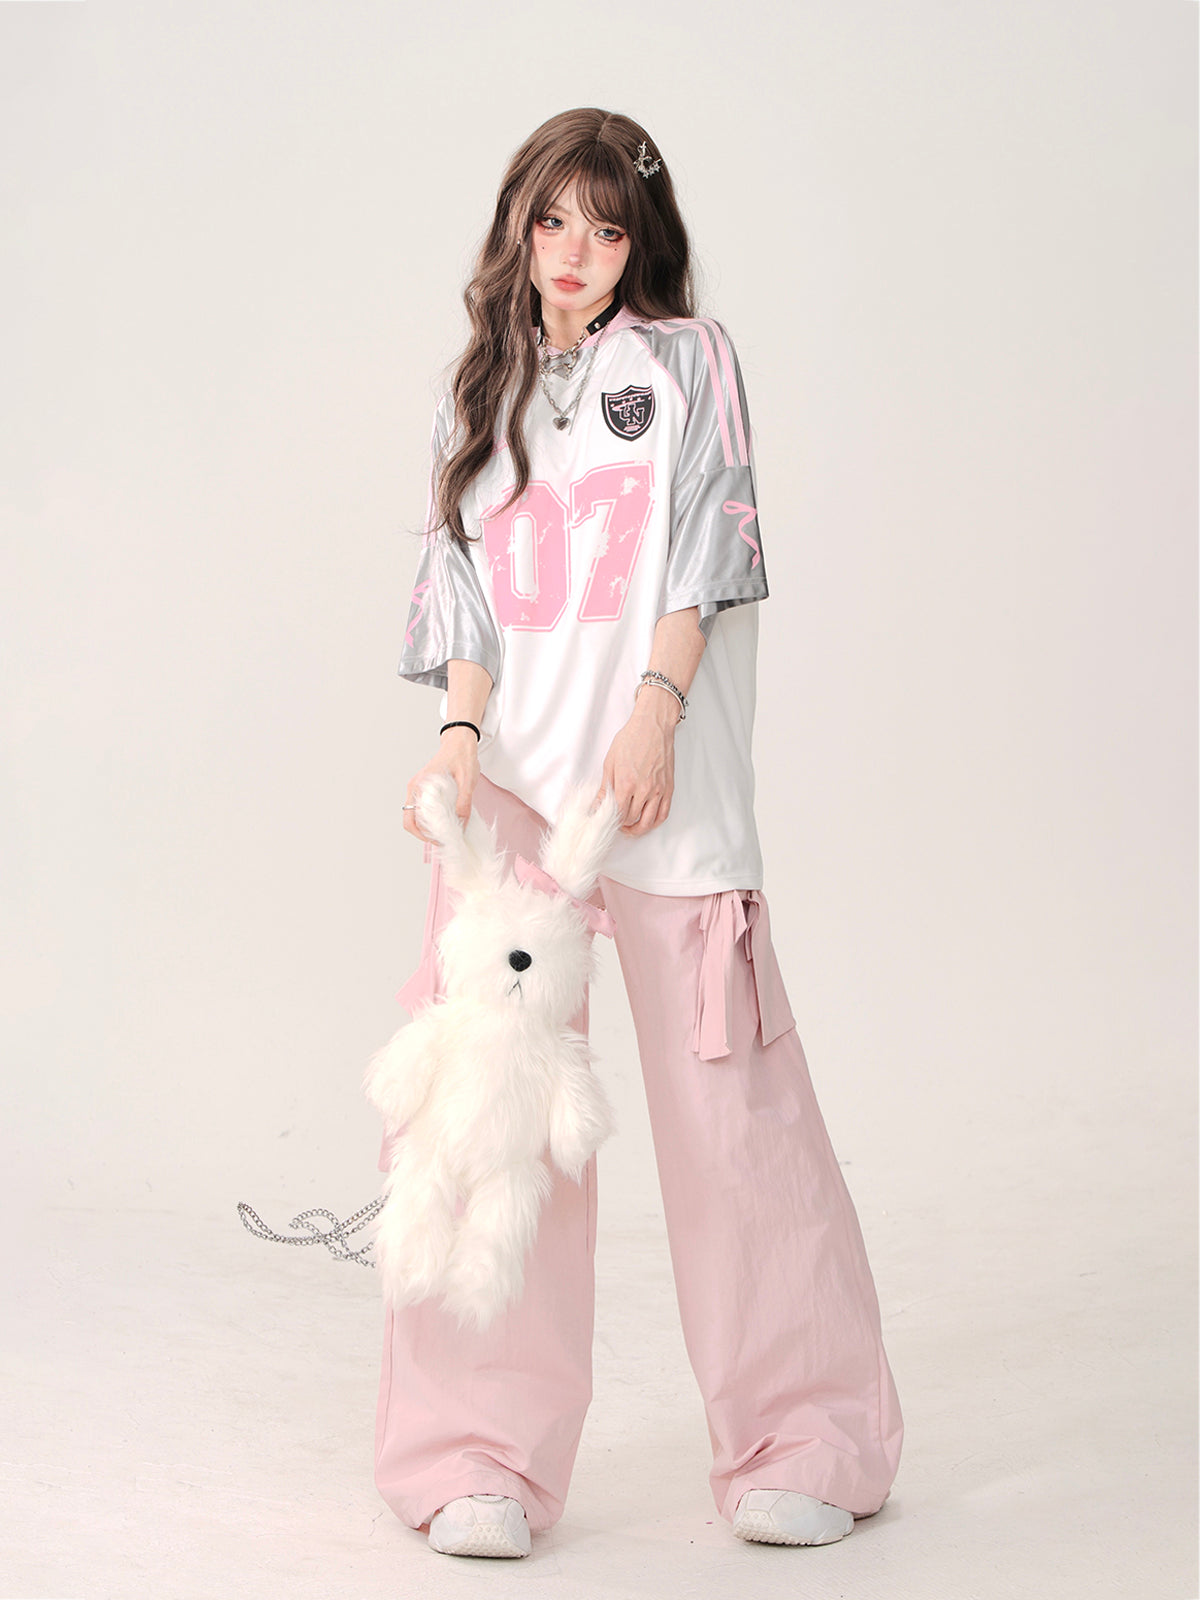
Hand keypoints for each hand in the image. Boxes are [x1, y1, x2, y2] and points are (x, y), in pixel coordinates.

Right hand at [404, 729, 479, 843]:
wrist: (460, 742)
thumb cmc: (462, 756)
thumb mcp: (467, 780)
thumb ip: (464, 801)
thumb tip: (461, 822)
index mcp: (421, 786)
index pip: (411, 818)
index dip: (422, 834)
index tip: (440, 840)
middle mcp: (415, 788)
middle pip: (410, 820)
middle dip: (425, 834)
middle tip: (444, 840)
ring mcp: (418, 789)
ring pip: (416, 816)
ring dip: (428, 827)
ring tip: (447, 831)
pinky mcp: (425, 790)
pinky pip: (423, 810)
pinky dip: (432, 819)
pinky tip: (447, 821)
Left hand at [596, 686, 678, 835]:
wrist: (653, 726)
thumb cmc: (631, 739)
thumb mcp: (610, 762)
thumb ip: (604, 787)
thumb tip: (596, 805)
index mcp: (626, 783)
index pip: (618, 813)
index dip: (611, 820)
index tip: (606, 819)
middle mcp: (644, 790)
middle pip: (631, 819)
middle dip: (622, 824)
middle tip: (616, 822)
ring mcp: (658, 790)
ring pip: (648, 821)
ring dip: (637, 829)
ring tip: (630, 828)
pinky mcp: (668, 789)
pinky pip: (663, 813)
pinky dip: (654, 822)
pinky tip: (647, 822)